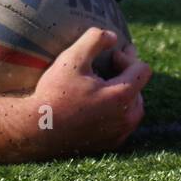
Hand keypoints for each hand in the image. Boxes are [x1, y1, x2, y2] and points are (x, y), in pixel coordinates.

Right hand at [27, 28, 150, 157]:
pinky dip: (117, 110)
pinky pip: (123, 123)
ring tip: (105, 84)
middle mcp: (127, 118)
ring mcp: (119, 133)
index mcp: (122, 95)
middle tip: (109, 65)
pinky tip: (98, 103)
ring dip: (124, 92)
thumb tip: (114, 37)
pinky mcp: (110, 144)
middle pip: (139, 88)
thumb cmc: (55, 92)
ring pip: (133, 107)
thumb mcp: (72, 58)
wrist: (37, 129)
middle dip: (127, 74)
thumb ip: (95, 39)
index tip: (110, 56)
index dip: (128, 58)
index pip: (143, 69)